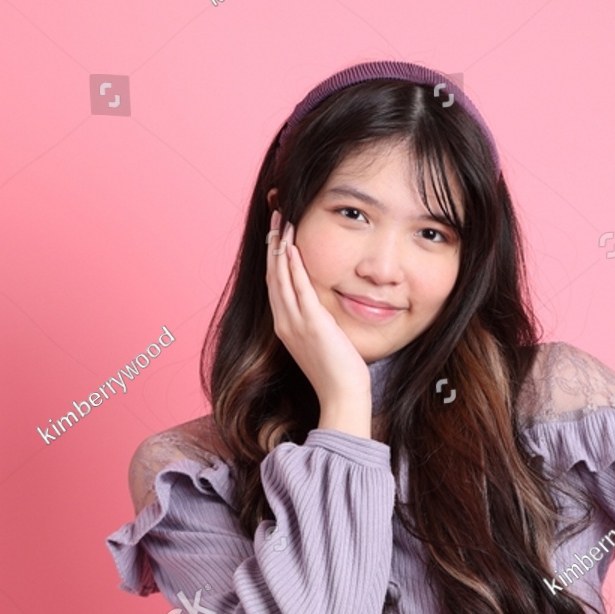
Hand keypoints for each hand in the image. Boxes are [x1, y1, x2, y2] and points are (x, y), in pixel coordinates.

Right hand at [266, 209, 371, 417]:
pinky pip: (299, 288)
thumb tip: (321, 308)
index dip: (274, 257)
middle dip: (273, 244)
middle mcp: (284, 322)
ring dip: (281, 247)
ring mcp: (295, 323)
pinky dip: (294, 266)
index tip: (277, 235)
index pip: (275, 284)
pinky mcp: (312, 324)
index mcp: (285, 326)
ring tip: (283, 222)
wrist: (341, 396)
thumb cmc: (337, 372)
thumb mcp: (322, 341)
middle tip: (276, 217)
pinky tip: (294, 247)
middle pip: (273, 275)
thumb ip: (317, 321)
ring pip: (281, 277)